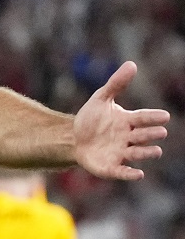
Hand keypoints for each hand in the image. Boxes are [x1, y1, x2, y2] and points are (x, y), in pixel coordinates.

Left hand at [73, 61, 170, 179]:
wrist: (73, 138)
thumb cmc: (91, 119)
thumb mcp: (101, 99)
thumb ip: (116, 83)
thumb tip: (132, 64)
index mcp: (128, 121)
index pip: (143, 118)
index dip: (152, 118)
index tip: (164, 116)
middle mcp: (128, 138)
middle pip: (142, 136)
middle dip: (151, 134)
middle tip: (160, 132)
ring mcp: (121, 153)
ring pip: (137, 154)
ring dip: (146, 153)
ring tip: (156, 151)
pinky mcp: (111, 167)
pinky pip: (123, 171)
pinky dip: (130, 174)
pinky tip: (138, 174)